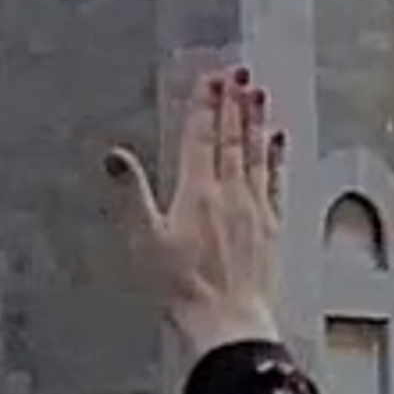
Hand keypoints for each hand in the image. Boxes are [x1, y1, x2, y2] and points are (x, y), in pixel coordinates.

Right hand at [108, 65, 286, 353]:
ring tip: (258, 92)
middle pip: (232, 138)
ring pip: (257, 153)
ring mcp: (256, 209)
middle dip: (232, 102)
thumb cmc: (181, 288)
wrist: (227, 321)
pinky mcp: (272, 227)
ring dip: (256, 120)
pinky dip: (276, 156)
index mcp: (197, 193)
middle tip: (237, 71)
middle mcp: (231, 194)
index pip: (201, 137)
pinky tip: (278, 139)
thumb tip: (115, 155)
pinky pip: (276, 181)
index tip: (210, 77)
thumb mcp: (145, 241)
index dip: (205, 105)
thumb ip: (132, 194)